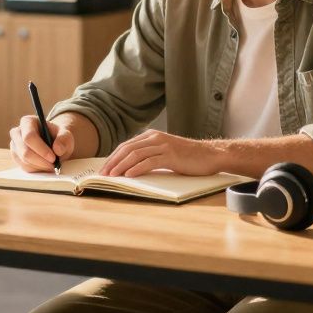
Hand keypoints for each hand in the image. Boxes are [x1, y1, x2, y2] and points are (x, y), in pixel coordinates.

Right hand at [10, 115, 74, 171]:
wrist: (54, 144)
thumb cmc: (58, 137)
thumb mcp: (66, 135)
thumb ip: (64, 139)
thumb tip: (57, 149)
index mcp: (28, 122)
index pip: (29, 137)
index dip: (41, 149)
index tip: (53, 158)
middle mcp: (17, 133)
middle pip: (25, 151)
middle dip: (41, 161)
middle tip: (54, 165)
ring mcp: (15, 146)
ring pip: (25, 162)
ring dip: (40, 166)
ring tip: (52, 164)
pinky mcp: (16, 157)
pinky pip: (25, 168)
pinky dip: (37, 169)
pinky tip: (45, 165)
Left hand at [99, 129, 219, 177]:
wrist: (210, 155)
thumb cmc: (188, 158)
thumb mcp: (165, 153)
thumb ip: (149, 155)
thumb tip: (129, 167)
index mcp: (152, 136)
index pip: (126, 146)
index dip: (113, 157)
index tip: (103, 168)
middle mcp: (155, 138)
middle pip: (127, 149)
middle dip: (112, 162)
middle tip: (102, 174)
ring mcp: (163, 146)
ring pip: (135, 154)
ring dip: (121, 166)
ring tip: (112, 176)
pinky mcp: (171, 155)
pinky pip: (149, 161)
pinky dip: (137, 168)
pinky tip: (129, 175)